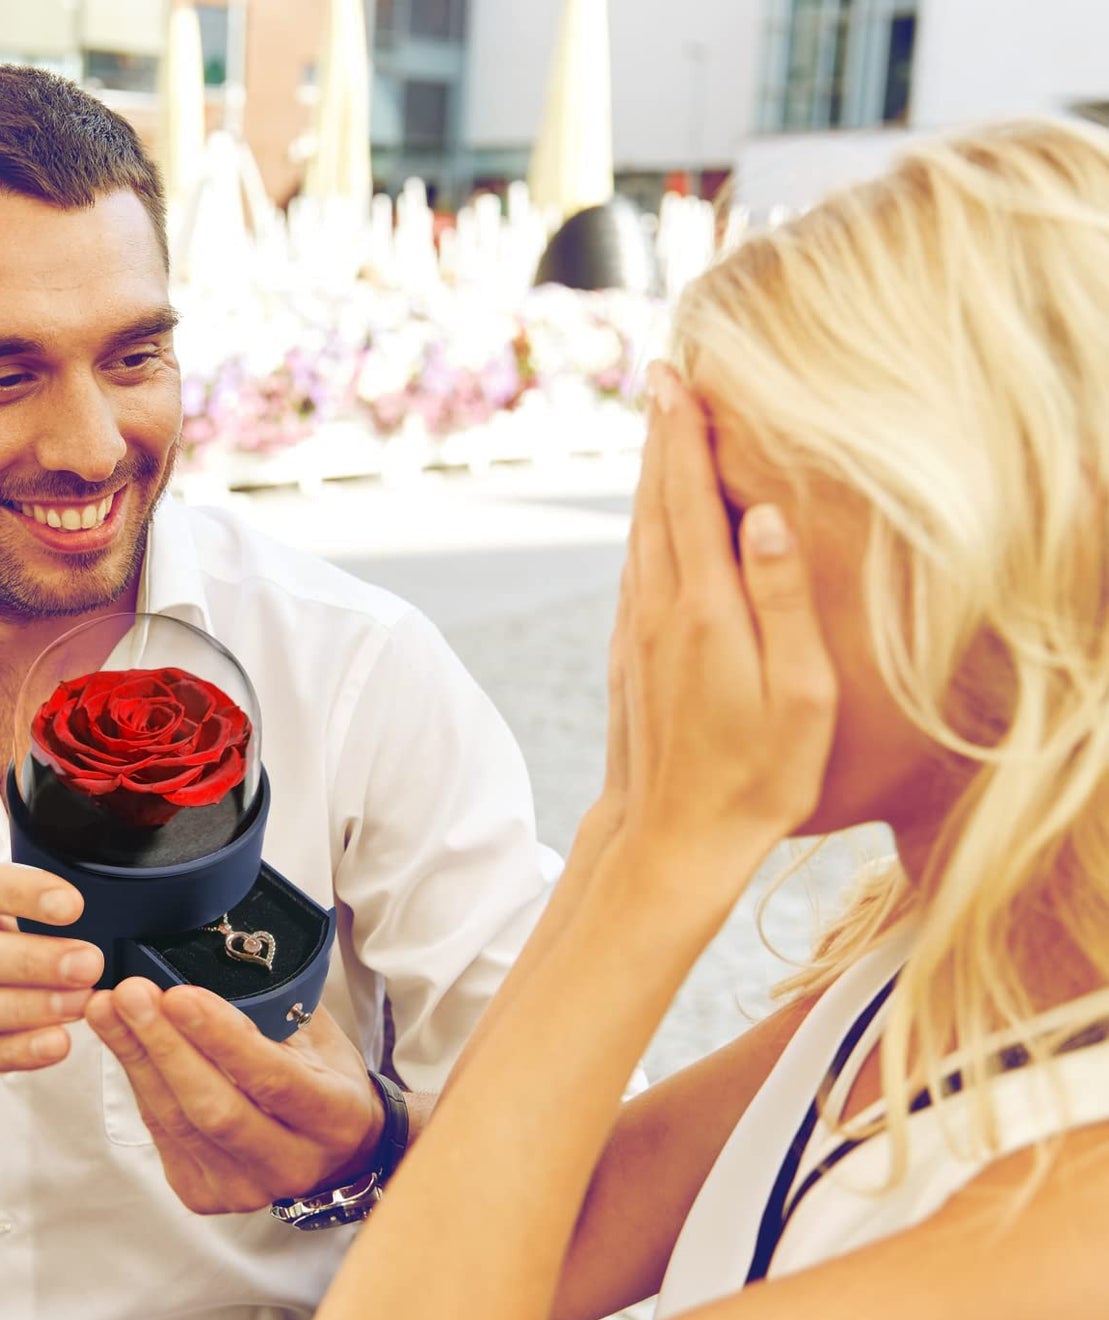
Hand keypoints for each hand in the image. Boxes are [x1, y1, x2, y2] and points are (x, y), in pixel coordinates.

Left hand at [85, 980, 384, 1214]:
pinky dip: (138, 1081)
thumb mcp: (318, 1037)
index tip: (180, 995)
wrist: (335, 1148)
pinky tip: (120, 1041)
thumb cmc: (325, 1079)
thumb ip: (273, 1012)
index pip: (272, 1079)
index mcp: (333, 1116)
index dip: (222, 1038)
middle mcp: (291, 1163)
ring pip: (177, 1122)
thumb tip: (206, 969)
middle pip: (214, 1108)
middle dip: (164, 1045)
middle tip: (130, 994)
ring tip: (109, 1008)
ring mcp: (244, 1187)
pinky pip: (160, 1133)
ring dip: (136, 1058)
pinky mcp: (204, 1194)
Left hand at [602, 363, 835, 856]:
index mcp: (704, 609)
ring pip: (638, 533)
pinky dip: (643, 526)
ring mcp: (634, 632)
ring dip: (648, 477)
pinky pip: (634, 569)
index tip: (676, 376)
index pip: (690, 498)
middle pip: (655, 503)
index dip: (683, 434)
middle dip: (660, 437)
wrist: (671, 839)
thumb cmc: (756, 775)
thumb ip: (784, 600)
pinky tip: (652, 518)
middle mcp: (657, 609)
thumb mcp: (798, 695)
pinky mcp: (626, 655)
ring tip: (658, 428)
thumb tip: (769, 514)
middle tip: (661, 377)